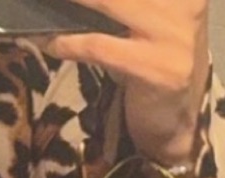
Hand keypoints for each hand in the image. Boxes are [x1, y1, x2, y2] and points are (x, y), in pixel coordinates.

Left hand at [44, 0, 210, 164]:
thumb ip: (122, 3)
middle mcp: (184, 2)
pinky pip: (99, 45)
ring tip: (39, 6)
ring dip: (66, 6)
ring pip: (107, 2)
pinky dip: (68, 43)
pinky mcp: (156, 67)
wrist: (176, 119)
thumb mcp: (148, 20)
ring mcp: (174, 33)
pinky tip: (50, 43)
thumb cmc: (154, 63)